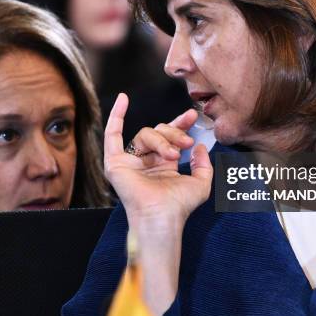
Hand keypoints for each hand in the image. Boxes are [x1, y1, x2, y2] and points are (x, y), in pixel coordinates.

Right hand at [104, 93, 213, 227]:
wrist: (163, 216)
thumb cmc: (179, 206)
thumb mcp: (201, 183)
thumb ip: (203, 164)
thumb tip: (199, 146)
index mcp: (163, 164)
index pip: (170, 136)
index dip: (181, 124)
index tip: (193, 116)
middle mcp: (146, 161)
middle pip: (158, 131)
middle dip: (175, 133)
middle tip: (187, 144)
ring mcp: (130, 161)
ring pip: (145, 133)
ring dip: (162, 140)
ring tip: (174, 155)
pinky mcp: (115, 162)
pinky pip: (112, 135)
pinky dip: (116, 115)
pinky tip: (123, 99)